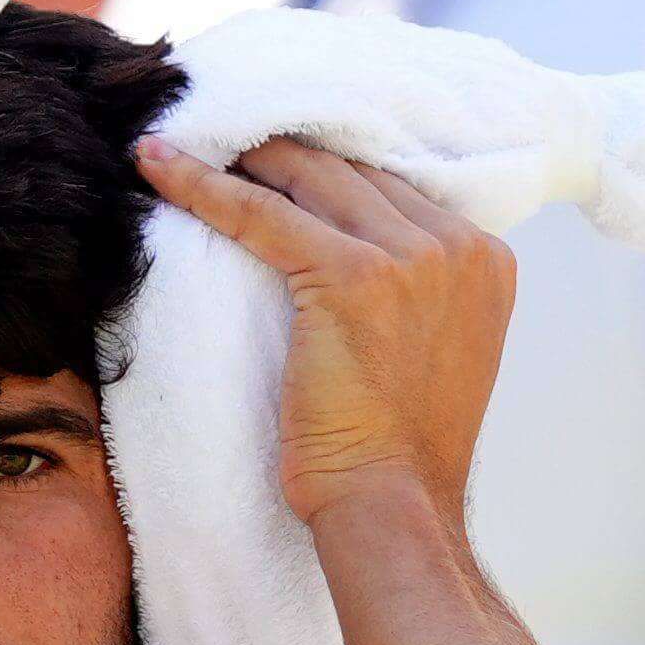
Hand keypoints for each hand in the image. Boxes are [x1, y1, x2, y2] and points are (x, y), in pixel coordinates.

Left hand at [134, 137, 512, 524]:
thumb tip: (365, 250)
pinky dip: (202, 185)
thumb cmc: (399, 450)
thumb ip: (420, 290)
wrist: (391, 504)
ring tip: (190, 144)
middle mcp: (458, 247)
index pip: (393, 187)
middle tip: (224, 140)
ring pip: (308, 179)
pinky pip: (260, 214)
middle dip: (284, 154)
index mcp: (486, 259)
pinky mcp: (352, 276)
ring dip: (242, 159)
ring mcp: (411, 257)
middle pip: (353, 172)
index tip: (278, 157)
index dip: (329, 171)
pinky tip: (158, 164)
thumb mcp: (436, 349)